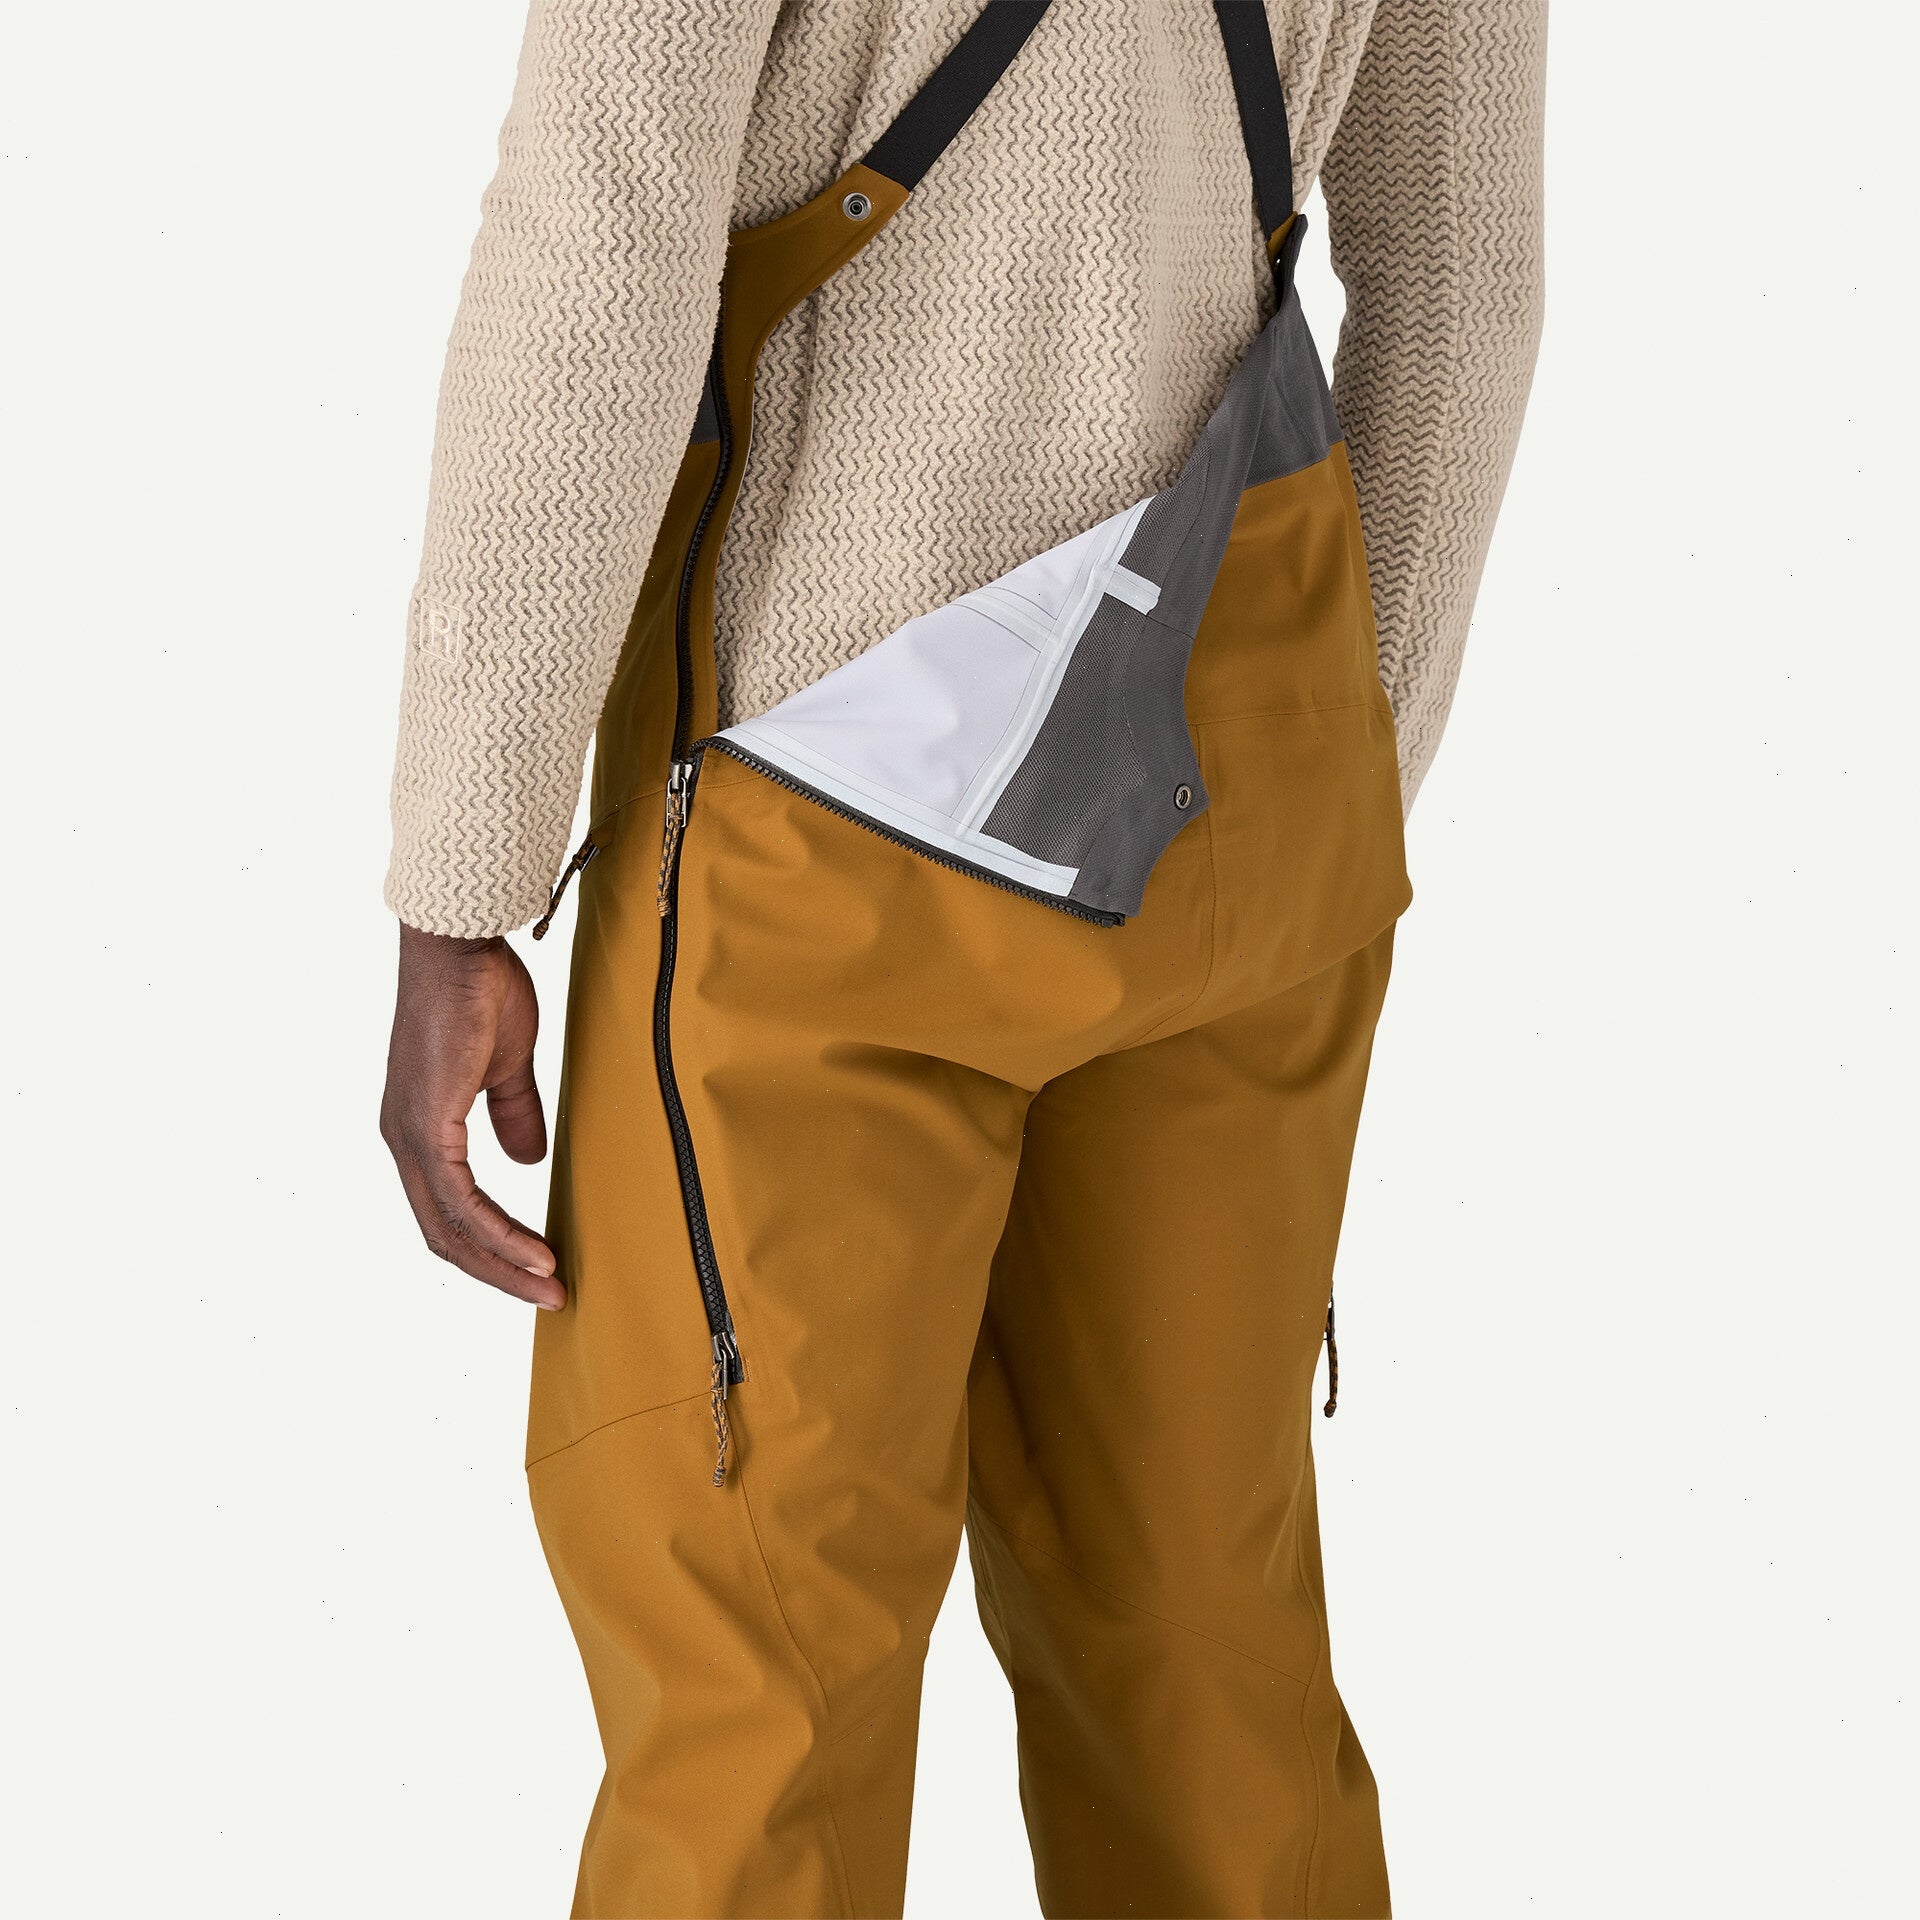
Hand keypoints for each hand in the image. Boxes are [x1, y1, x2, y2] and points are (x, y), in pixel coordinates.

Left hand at [380, 923, 564, 1308]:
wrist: (458, 944)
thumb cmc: (479, 988)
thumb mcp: (507, 1064)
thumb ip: (515, 1112)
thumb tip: (527, 1160)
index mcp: (420, 1127)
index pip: (449, 1210)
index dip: (491, 1246)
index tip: (539, 1267)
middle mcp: (404, 1140)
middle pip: (444, 1234)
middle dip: (498, 1272)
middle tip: (548, 1296)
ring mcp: (409, 1136)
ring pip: (450, 1228)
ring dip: (502, 1264)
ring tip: (549, 1286)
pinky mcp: (425, 1127)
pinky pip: (461, 1201)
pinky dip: (498, 1234)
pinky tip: (533, 1252)